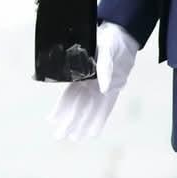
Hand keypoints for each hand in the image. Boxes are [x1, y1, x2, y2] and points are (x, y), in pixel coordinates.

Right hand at [49, 22, 138, 140]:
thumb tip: (103, 88)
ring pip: (89, 110)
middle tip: (58, 136)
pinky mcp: (114, 91)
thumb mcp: (106, 49)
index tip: (51, 120)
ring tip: (74, 139)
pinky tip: (93, 133)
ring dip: (82, 124)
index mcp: (81, 74)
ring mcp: (101, 88)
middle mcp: (89, 84)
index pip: (68, 94)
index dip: (60, 108)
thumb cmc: (111, 40)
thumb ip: (104, 68)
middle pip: (77, 106)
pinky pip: (105, 108)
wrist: (125, 38)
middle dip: (68, 121)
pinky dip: (100, 120)